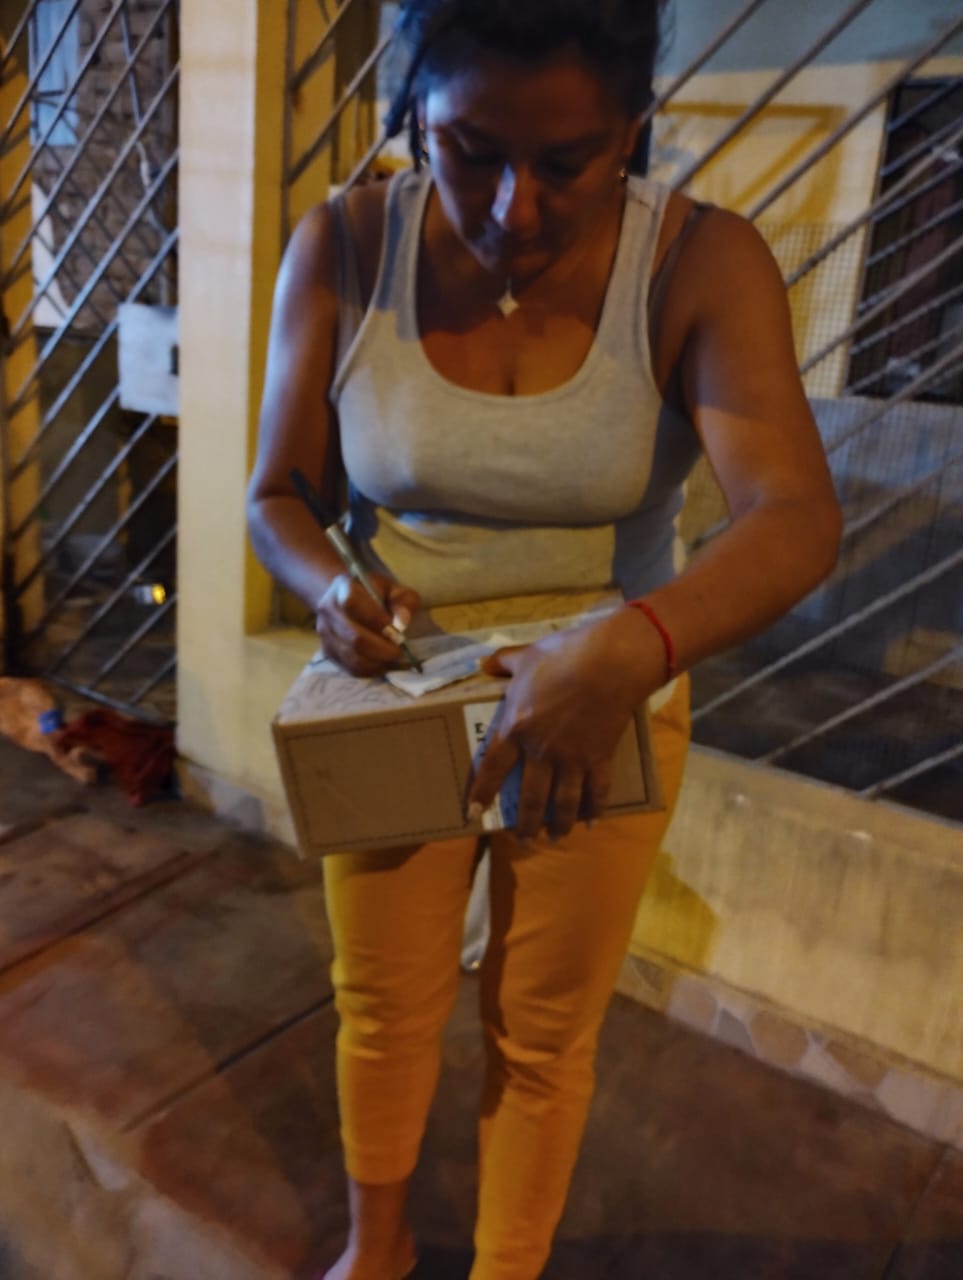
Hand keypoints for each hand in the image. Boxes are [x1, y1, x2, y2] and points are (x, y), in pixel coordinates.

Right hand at [315, 572, 420, 676]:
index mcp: (344, 586)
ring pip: (351, 656)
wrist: (347, 600)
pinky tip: (382, 664)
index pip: (353, 602)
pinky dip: (370, 670)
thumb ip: (403, 602)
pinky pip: (349, 667)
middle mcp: (328, 609)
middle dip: (381, 649)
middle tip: (399, 651)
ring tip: (392, 659)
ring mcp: (325, 632)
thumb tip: (401, 623)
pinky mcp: (328, 651)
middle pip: (353, 636)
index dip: (376, 619)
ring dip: (377, 662)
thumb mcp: (395, 590)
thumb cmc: (376, 594)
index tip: (396, 630)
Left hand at [467, 609, 665, 838]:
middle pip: (531, 798)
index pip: (492, 768)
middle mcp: (542, 751)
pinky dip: (595, 808)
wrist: (610, 663)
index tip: (473, 813)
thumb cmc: (563, 655)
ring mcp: (572, 758)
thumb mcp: (526, 655)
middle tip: (522, 838)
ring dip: (558, 824)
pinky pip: (597, 791)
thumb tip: (484, 663)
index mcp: (517, 727)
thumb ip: (503, 662)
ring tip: (554, 836)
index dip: (482, 793)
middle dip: (526, 823)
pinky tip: (591, 821)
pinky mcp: (600, 757)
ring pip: (564, 802)